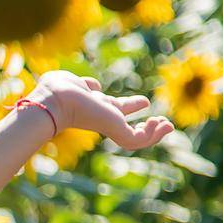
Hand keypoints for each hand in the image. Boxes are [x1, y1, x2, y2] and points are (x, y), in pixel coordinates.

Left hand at [25, 69, 173, 149]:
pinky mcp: (115, 131)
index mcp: (93, 105)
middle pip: (126, 124)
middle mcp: (102, 117)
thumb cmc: (58, 89)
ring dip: (153, 133)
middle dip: (144, 124)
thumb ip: (85, 85)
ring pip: (134, 138)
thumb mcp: (74, 82)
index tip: (144, 103)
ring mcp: (109, 126)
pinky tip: (162, 125)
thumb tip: (94, 87)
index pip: (115, 109)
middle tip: (160, 121)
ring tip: (167, 125)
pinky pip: (138, 140)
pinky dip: (152, 135)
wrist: (55, 100)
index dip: (131, 107)